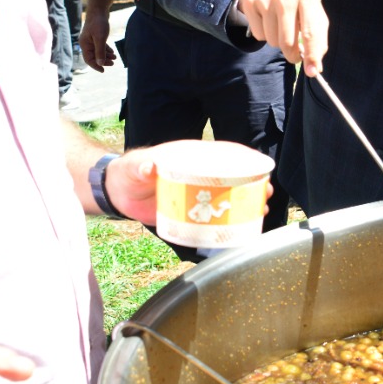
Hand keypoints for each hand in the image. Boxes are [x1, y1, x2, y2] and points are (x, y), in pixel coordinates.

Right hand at [78, 9, 115, 71]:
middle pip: (94, 56)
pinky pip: (100, 46)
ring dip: (106, 55)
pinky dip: (106, 50)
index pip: (88, 60)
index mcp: (85, 44)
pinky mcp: (96, 35)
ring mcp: (91, 39)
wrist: (99, 9)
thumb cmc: (98, 22)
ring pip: (98, 51)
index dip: (95, 66)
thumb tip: (100, 63)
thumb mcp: (100, 38)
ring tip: (115, 58)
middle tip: (113, 63)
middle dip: (103, 61)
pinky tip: (112, 52)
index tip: (103, 70)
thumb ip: (100, 51)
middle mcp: (86, 43)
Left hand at [104, 141, 273, 226]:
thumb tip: (149, 165)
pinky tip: (240, 229)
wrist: (116, 193)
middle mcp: (197, 174)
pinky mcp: (188, 212)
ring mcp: (194, 193)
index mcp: (189, 157)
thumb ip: (141, 166)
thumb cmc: (127, 173)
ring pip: (225, 196)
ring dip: (244, 203)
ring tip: (260, 211)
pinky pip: (212, 216)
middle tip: (266, 192)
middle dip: (251, 183)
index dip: (244, 158)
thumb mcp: (134, 167)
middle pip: (230, 176)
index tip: (261, 165)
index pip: (222, 153)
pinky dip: (226, 222)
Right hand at [236, 0, 329, 74]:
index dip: (312, 55)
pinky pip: (258, 35)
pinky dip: (264, 34)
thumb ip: (318, 39)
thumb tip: (315, 67)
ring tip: (280, 24)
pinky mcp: (250, 1)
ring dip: (277, 41)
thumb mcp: (313, 13)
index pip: (311, 31)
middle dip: (292, 54)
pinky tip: (268, 19)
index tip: (312, 72)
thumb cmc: (298, 4)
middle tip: (294, 53)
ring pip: (272, 41)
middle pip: (287, 42)